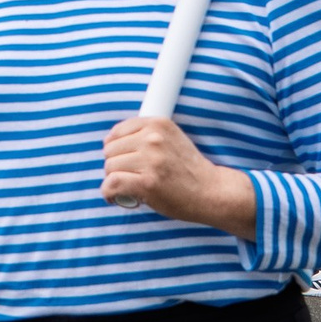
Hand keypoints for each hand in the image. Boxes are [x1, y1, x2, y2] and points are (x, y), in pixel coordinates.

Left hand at [99, 115, 255, 238]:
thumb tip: (110, 141)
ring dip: (113, 181)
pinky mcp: (147, 183)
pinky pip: (112, 183)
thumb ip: (147, 136)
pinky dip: (109, 193)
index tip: (121, 161)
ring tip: (126, 188)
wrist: (212, 191)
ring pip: (109, 167)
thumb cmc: (189, 169)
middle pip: (110, 150)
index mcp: (159, 124)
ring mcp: (151, 160)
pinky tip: (115, 197)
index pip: (117, 132)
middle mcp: (153, 138)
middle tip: (128, 177)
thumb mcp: (172, 139)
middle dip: (115, 166)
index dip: (115, 149)